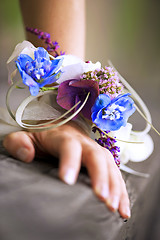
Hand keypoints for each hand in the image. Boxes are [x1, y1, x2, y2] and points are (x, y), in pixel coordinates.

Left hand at [3, 121, 129, 218]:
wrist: (59, 127)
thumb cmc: (41, 136)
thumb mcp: (24, 136)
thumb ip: (19, 142)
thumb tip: (26, 154)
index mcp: (63, 136)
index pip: (69, 146)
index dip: (70, 161)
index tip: (67, 181)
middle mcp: (83, 142)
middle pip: (96, 155)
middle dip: (100, 176)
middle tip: (101, 198)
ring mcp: (94, 150)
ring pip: (109, 164)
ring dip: (114, 186)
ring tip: (114, 207)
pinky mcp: (102, 159)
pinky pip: (115, 172)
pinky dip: (121, 190)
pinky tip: (122, 207)